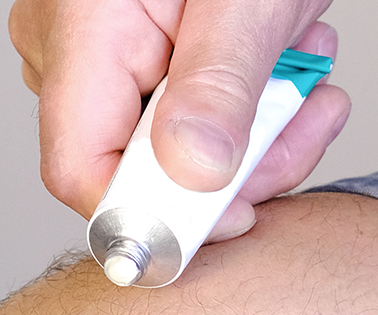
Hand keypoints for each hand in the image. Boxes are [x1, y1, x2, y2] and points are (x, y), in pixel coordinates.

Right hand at [8, 0, 350, 238]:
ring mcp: (96, 52)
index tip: (235, 216)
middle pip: (138, 166)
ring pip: (169, 145)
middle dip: (237, 162)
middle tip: (307, 117)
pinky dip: (242, 102)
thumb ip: (218, 85)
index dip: (157, 216)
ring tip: (305, 66)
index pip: (82, 172)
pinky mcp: (128, 51)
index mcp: (84, 33)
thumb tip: (194, 176)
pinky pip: (177, 112)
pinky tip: (283, 60)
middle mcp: (70, 49)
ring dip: (255, 127)